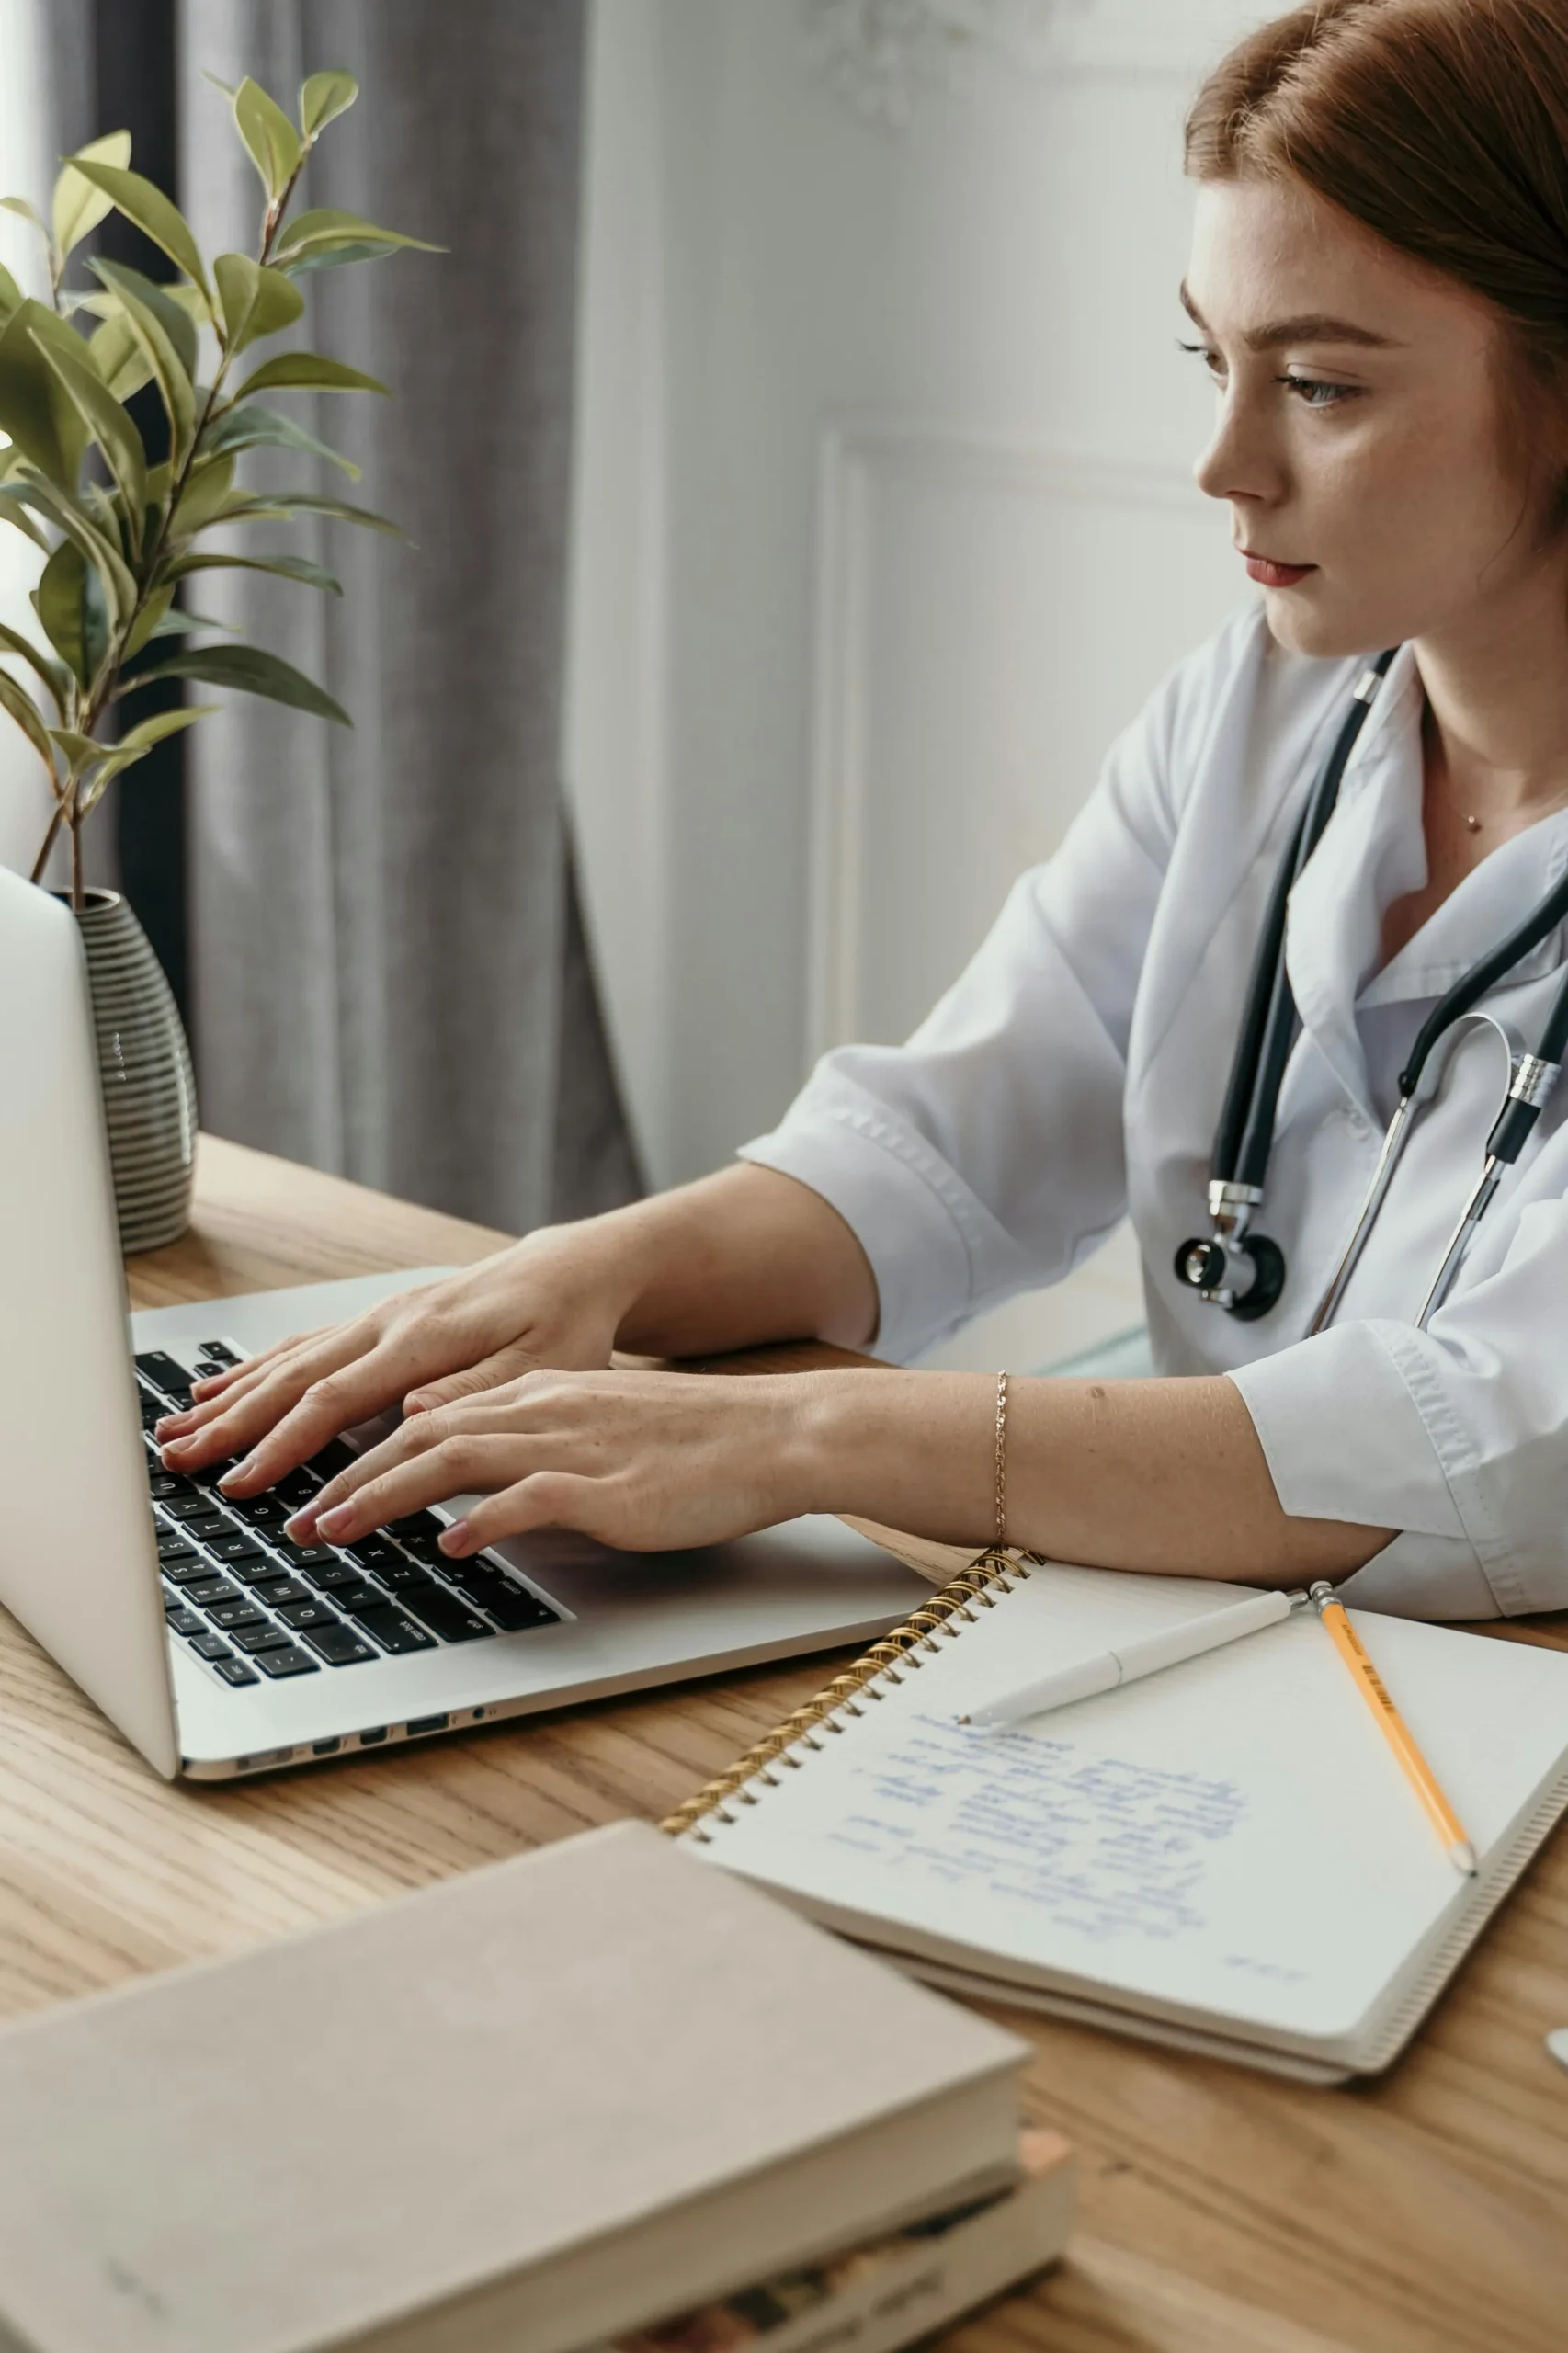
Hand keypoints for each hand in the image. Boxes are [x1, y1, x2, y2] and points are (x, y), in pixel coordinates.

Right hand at [155, 1230, 639, 1495]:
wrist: (572, 1272)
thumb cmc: (564, 1326)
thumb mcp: (543, 1368)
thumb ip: (476, 1394)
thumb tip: (412, 1413)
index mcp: (424, 1339)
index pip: (335, 1400)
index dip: (285, 1446)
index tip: (245, 1486)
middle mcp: (389, 1322)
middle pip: (294, 1378)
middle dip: (233, 1426)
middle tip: (181, 1465)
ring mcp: (378, 1318)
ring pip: (288, 1360)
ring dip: (229, 1398)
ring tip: (176, 1432)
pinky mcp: (378, 1321)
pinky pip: (303, 1346)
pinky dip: (254, 1370)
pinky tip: (216, 1390)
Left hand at [284, 1368, 826, 1555]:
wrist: (772, 1434)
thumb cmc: (693, 1442)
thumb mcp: (594, 1429)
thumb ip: (527, 1440)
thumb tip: (458, 1466)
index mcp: (538, 1395)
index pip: (425, 1418)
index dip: (358, 1454)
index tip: (311, 1491)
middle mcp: (542, 1410)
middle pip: (418, 1436)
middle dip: (346, 1479)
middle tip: (297, 1523)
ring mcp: (571, 1445)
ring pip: (452, 1460)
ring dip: (383, 1498)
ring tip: (336, 1533)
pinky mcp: (606, 1488)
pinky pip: (528, 1499)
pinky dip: (481, 1520)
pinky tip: (450, 1546)